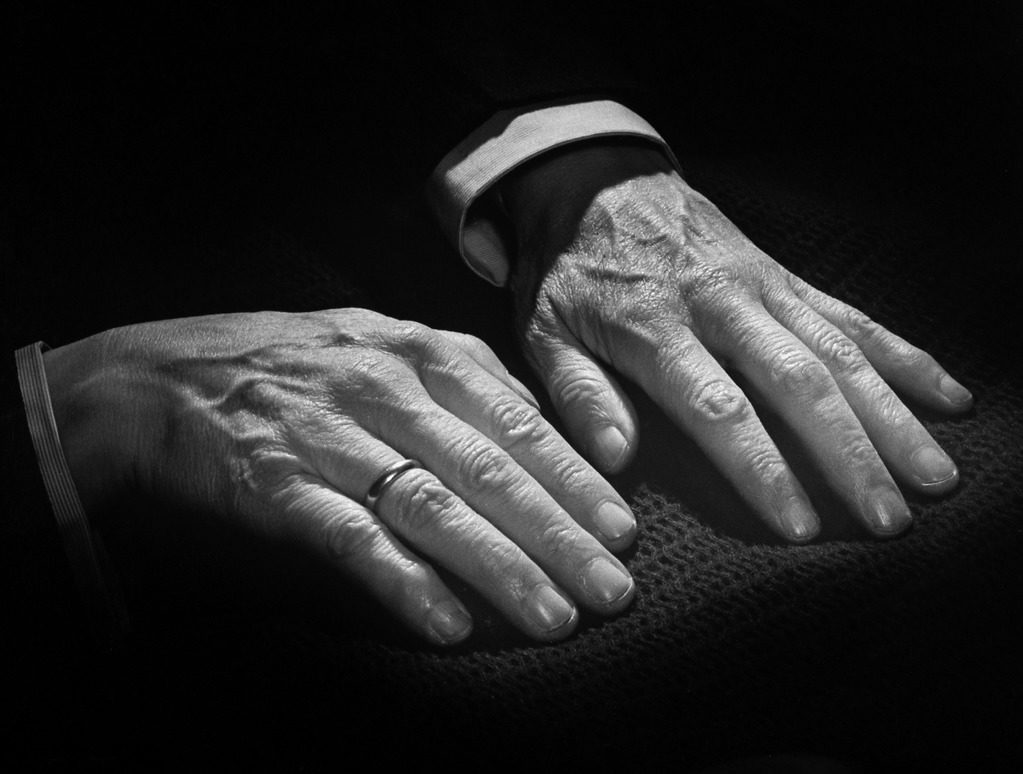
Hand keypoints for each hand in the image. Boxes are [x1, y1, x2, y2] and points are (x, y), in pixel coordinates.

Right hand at [43, 309, 635, 643]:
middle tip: (613, 589)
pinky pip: (352, 537)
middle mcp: (383, 386)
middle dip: (559, 534)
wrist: (160, 378)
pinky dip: (403, 582)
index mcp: (418, 350)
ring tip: (554, 618)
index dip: (575, 479)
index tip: (622, 530)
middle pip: (489, 468)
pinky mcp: (277, 483)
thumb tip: (542, 426)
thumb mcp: (381, 345)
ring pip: (433, 505)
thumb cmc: (290, 366)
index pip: (518, 420)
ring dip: (500, 567)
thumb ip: (460, 380)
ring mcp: (330, 433)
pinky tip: (448, 626)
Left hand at [499, 143, 972, 540]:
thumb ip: (579, 393)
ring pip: (841, 351)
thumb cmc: (566, 270)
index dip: (763, 468)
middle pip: (799, 383)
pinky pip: (852, 314)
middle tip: (890, 519)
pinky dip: (903, 355)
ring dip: (892, 415)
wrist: (595, 181)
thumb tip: (614, 459)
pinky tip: (949, 396)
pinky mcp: (785, 274)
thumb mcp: (544, 330)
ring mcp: (763, 285)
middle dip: (850, 454)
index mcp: (656, 326)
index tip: (801, 526)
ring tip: (935, 476)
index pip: (718, 408)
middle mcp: (722, 303)